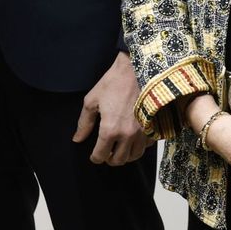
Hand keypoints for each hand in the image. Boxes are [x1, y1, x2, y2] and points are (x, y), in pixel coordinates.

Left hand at [73, 51, 148, 165]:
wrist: (136, 69)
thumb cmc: (113, 82)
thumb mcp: (92, 101)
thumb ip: (84, 123)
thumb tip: (78, 139)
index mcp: (109, 130)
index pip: (100, 156)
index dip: (94, 157)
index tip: (94, 155)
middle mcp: (127, 135)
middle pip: (118, 160)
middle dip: (109, 159)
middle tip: (106, 152)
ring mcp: (142, 132)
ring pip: (134, 156)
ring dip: (125, 155)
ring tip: (120, 148)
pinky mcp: (153, 126)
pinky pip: (147, 146)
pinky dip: (139, 146)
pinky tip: (134, 139)